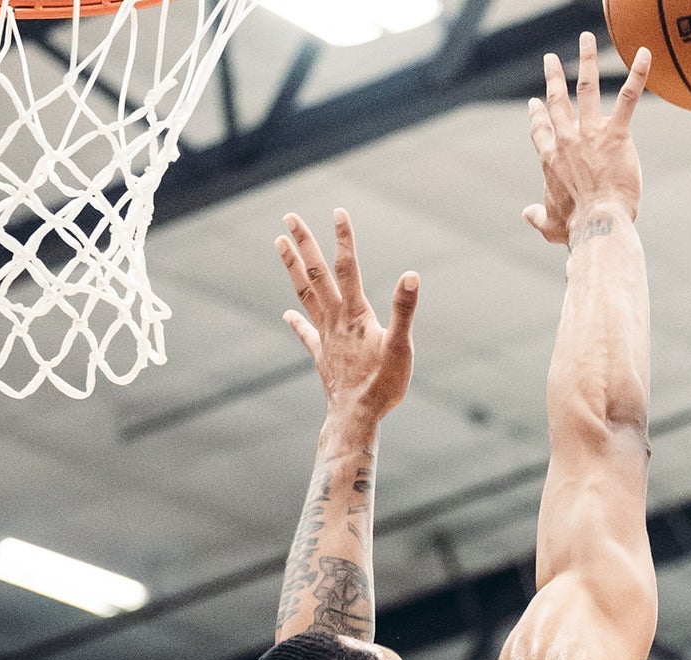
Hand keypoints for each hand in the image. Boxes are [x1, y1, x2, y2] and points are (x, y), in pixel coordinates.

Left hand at [275, 209, 419, 422]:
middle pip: (315, 274)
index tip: (338, 211)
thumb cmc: (383, 385)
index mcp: (355, 314)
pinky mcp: (321, 355)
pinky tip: (285, 314)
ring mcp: (324, 336)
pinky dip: (295, 320)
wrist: (356, 417)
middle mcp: (334, 320)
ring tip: (279, 244)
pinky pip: (305, 332)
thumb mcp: (401, 346)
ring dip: (292, 267)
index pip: (346, 268)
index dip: (343, 238)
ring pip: (305, 294)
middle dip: (304, 243)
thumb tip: (411, 275)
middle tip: (289, 216)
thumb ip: (404, 309)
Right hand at [523, 32, 652, 245]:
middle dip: (553, 77)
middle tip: (550, 59)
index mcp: (550, 159)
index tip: (535, 103)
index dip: (537, 115)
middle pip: (557, 101)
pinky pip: (629, 98)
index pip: (540, 130)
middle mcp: (566, 139)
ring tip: (586, 39)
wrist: (597, 223)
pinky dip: (638, 74)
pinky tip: (646, 54)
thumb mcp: (549, 225)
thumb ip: (537, 217)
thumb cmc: (574, 227)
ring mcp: (590, 133)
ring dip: (586, 60)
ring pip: (586, 88)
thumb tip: (526, 214)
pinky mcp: (616, 134)